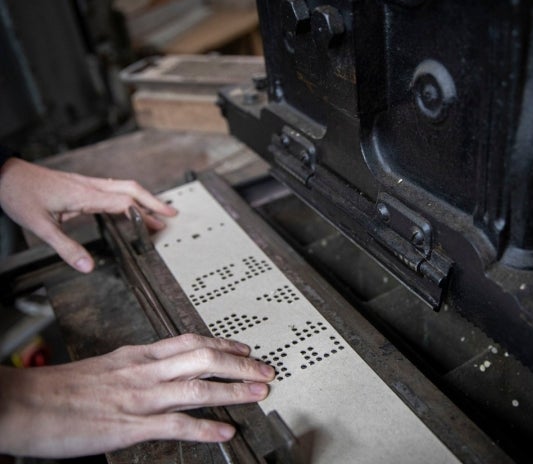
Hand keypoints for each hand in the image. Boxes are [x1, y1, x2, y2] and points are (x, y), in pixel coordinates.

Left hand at [0, 158, 176, 272]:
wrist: (5, 175)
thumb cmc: (20, 194)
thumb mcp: (40, 226)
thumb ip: (66, 248)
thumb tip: (87, 266)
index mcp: (84, 195)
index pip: (123, 202)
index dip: (142, 213)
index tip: (158, 224)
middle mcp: (89, 186)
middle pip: (131, 189)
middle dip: (153, 201)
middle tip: (172, 213)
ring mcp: (86, 183)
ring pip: (123, 186)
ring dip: (143, 198)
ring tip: (157, 211)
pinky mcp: (81, 185)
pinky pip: (112, 188)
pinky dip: (128, 196)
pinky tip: (129, 204)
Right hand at [0, 334, 274, 457]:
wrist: (24, 404)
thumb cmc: (60, 389)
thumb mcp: (105, 368)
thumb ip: (136, 368)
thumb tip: (160, 369)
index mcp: (138, 356)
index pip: (191, 342)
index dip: (224, 345)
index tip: (245, 349)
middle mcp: (145, 371)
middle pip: (204, 359)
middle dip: (241, 364)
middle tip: (266, 369)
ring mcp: (140, 398)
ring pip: (199, 388)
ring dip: (234, 391)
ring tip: (259, 393)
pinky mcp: (130, 426)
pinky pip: (177, 425)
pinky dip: (206, 428)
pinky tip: (226, 431)